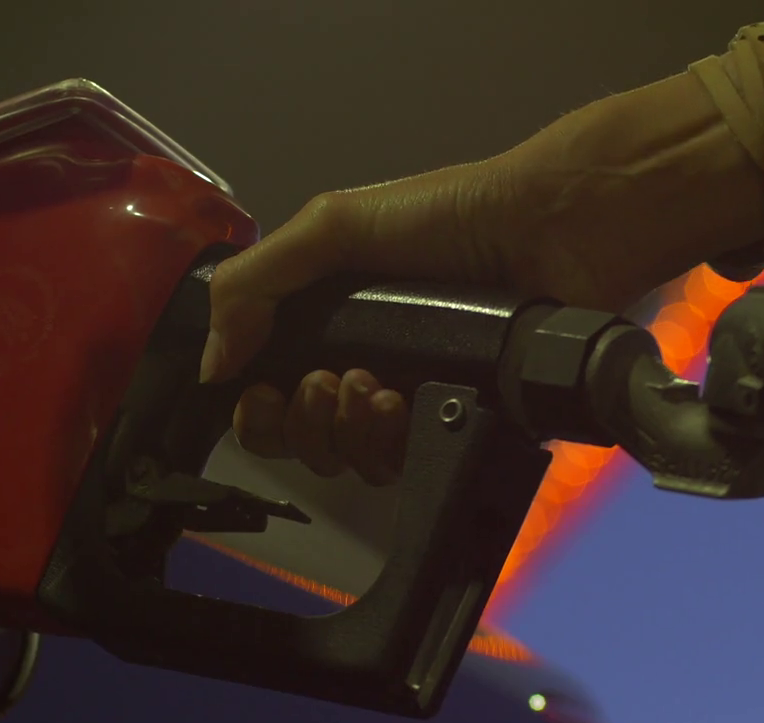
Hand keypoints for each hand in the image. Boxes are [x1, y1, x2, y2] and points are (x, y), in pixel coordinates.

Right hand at [201, 74, 762, 482]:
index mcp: (331, 320)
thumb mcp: (332, 228)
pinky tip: (408, 404)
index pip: (267, 389)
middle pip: (302, 438)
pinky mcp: (464, 423)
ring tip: (377, 387)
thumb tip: (209, 364)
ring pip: (350, 462)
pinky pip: (407, 468)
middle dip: (301, 421)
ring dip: (348, 429)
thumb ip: (255, 286)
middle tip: (330, 382)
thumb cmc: (454, 213)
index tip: (259, 394)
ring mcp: (416, 398)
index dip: (255, 407)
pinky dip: (393, 442)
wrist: (554, 229)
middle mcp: (367, 363)